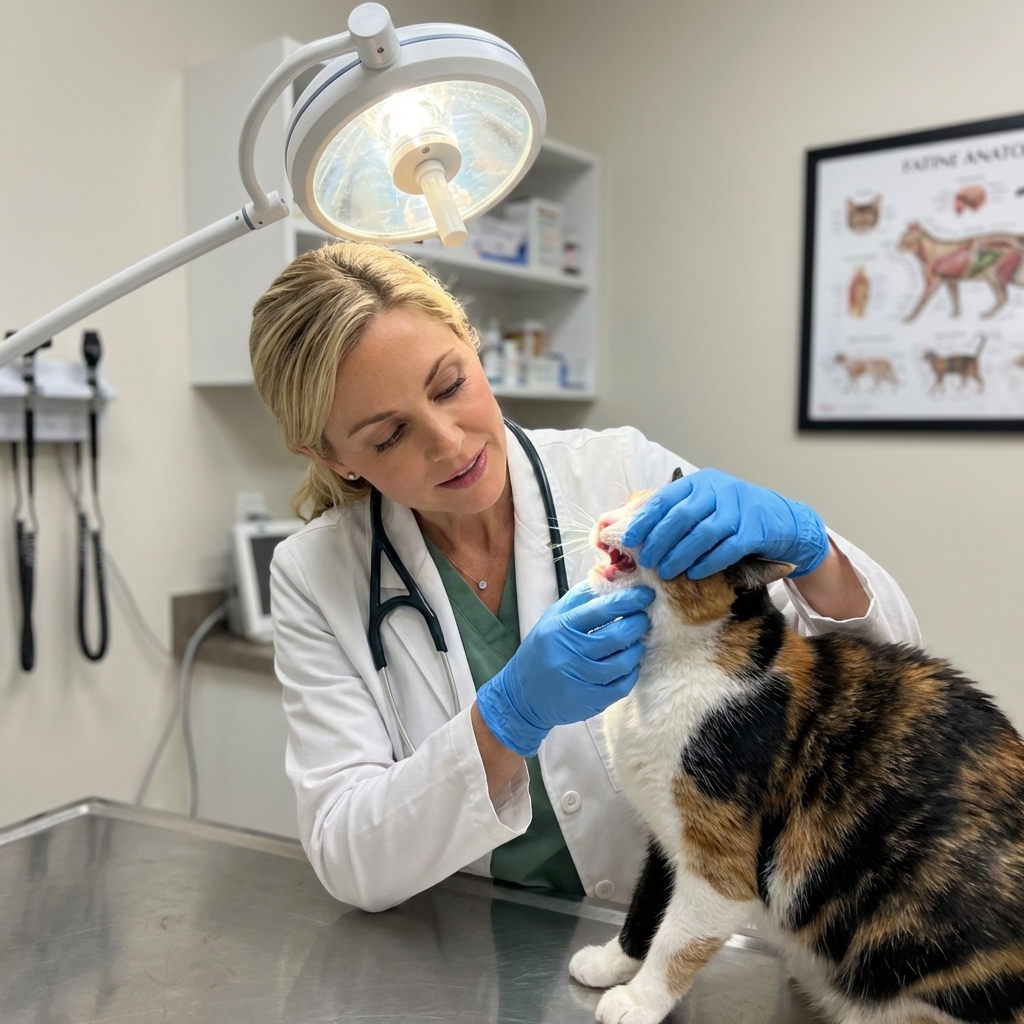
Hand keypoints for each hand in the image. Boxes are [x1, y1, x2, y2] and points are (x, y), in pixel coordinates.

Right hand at [476, 582, 653, 756]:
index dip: (628, 600)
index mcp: (561, 627)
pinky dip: (631, 672)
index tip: (645, 593)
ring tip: (638, 640)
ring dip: (637, 647)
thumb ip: (580, 598)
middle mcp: (570, 653)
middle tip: (645, 617)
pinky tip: (630, 663)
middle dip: (638, 623)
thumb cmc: (541, 650)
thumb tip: (610, 576)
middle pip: (617, 635)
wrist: (523, 695)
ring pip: (623, 661)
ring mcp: (581, 679)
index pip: (602, 609)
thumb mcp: (552, 618)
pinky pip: (622, 685)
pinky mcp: (591, 700)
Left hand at [621, 468, 828, 580]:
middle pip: (681, 516)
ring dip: (680, 555)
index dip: (644, 520)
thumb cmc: (733, 516)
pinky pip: (727, 549)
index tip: (629, 540)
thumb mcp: (703, 506)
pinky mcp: (755, 531)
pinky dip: (708, 563)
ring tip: (665, 572)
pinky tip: (694, 574)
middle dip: (659, 541)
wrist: (782, 521)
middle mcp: (719, 490)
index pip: (665, 498)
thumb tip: (627, 527)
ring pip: (703, 534)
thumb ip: (672, 515)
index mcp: (700, 483)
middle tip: (646, 561)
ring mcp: (739, 510)